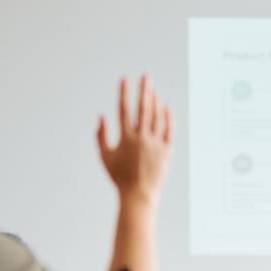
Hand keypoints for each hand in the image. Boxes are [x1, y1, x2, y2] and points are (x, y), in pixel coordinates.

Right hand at [97, 75, 172, 203]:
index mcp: (126, 138)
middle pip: (144, 109)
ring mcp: (156, 144)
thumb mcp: (105, 156)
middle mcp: (142, 138)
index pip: (124, 110)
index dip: (124, 93)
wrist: (139, 194)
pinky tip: (167, 107)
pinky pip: (169, 130)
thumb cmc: (119, 176)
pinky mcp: (167, 151)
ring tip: (154, 89)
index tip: (124, 79)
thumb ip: (101, 135)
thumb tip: (101, 116)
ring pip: (157, 117)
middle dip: (144, 90)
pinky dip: (168, 118)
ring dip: (155, 102)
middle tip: (146, 76)